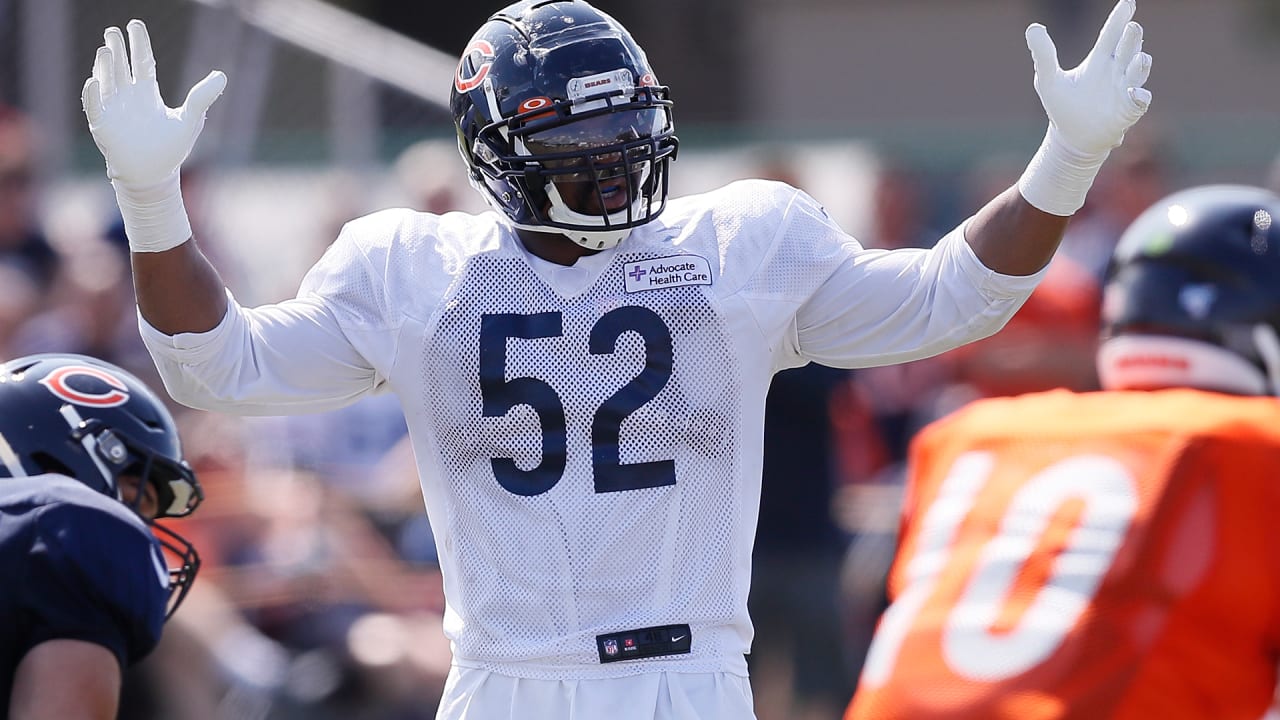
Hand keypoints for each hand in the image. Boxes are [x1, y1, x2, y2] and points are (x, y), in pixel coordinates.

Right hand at [82, 19, 225, 185]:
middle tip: (113, 31)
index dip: (139, 44)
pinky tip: (94, 81)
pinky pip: (94, 107)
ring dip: (105, 66)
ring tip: (106, 50)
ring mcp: (114, 110)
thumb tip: (222, 75)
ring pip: (107, 82)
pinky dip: (93, 94)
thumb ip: (202, 96)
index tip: (135, 25)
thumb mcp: (190, 119)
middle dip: (117, 49)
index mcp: (148, 93)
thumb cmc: (171, 149)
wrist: (154, 176)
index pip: (142, 62)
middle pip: (121, 67)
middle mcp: (128, 97)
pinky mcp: (103, 126)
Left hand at [1026, 0, 1151, 155]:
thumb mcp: (1047, 80)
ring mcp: (1125, 90)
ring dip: (1140, 64)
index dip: (1119, 18)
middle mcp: (1116, 71)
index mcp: (1099, 60)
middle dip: (1132, 38)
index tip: (1128, 2)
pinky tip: (1133, 92)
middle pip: (1128, 49)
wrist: (1071, 139)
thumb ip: (1043, 55)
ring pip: (1138, 72)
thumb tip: (1033, 28)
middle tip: (1132, 27)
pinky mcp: (1128, 111)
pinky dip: (1138, 96)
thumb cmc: (1062, 106)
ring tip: (1139, 57)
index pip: (1111, 34)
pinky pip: (1139, 102)